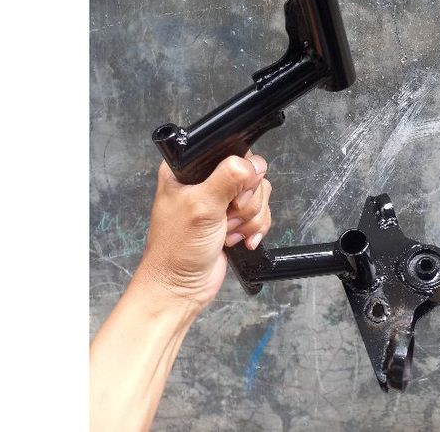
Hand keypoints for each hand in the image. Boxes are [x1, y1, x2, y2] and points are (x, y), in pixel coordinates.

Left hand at [134, 153, 271, 309]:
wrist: (180, 288)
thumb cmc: (177, 249)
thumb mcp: (201, 206)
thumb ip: (228, 179)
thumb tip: (253, 165)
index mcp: (191, 167)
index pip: (232, 151)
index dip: (241, 172)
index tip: (232, 194)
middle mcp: (208, 179)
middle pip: (252, 175)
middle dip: (245, 203)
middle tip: (224, 218)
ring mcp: (223, 200)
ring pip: (259, 195)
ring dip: (248, 220)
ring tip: (226, 232)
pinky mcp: (235, 218)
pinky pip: (261, 213)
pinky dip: (254, 229)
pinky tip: (237, 240)